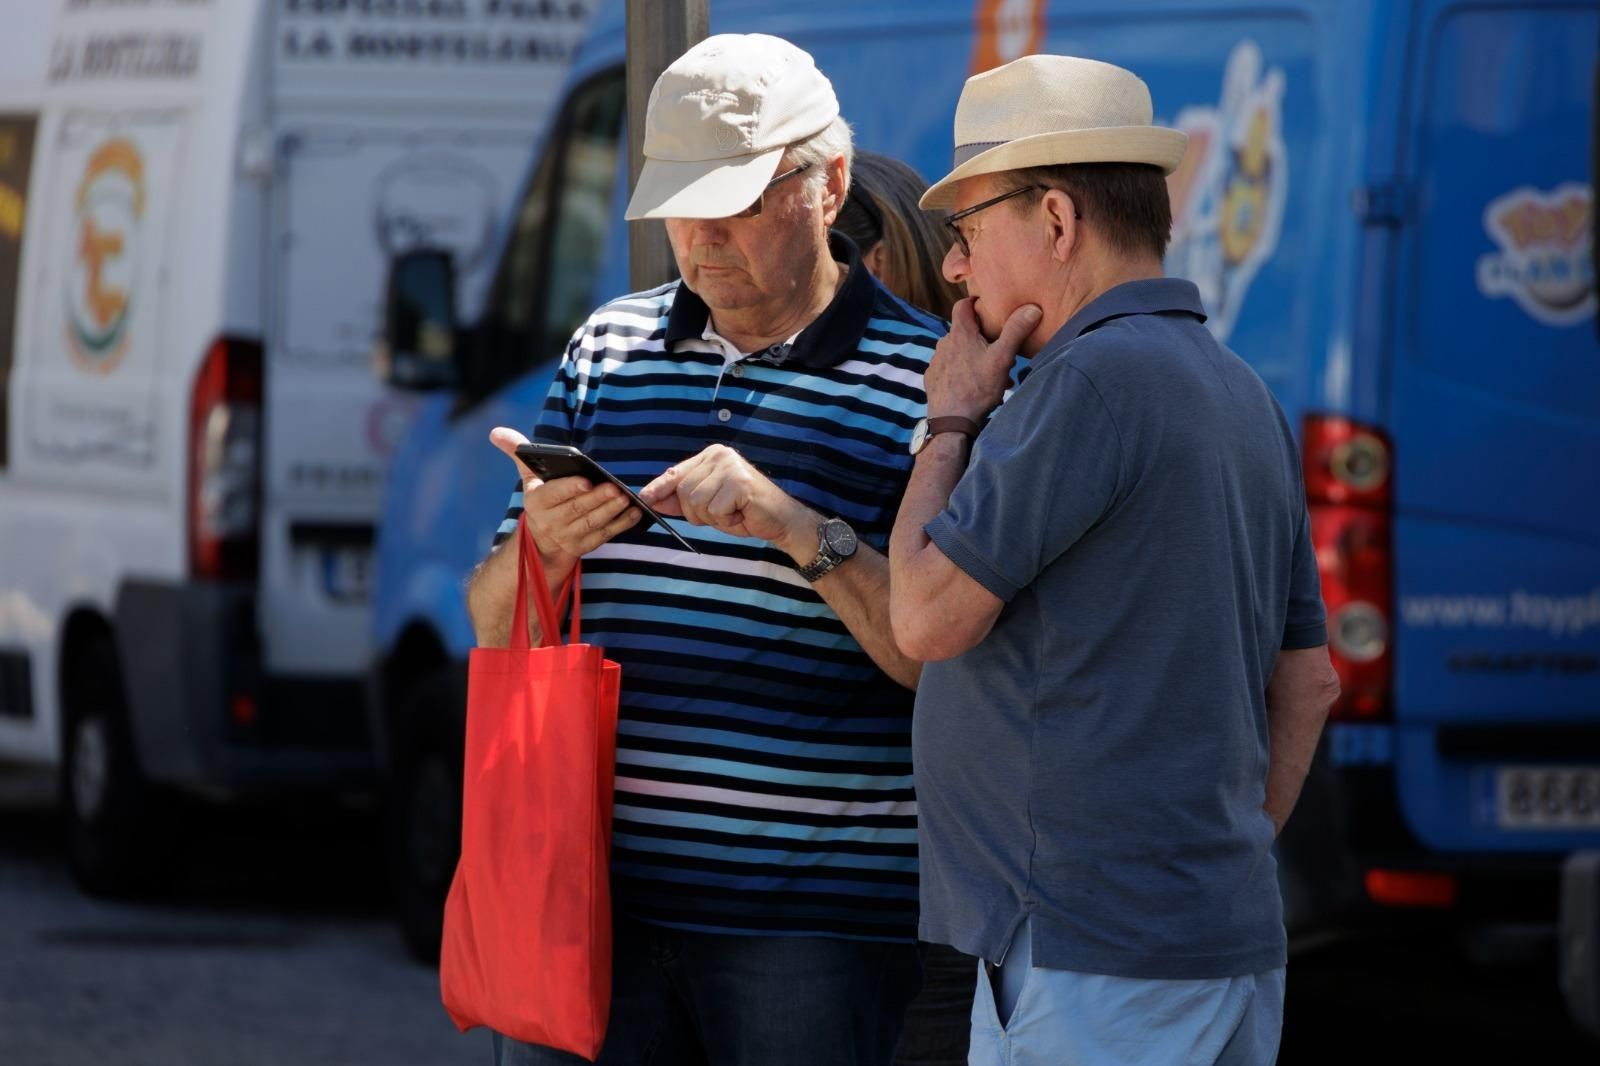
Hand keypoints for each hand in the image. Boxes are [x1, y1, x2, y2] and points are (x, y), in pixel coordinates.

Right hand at [489, 427, 641, 569]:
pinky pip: (604, 535)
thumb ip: (517, 453)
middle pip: (577, 510)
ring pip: (592, 523)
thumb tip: (496, 432)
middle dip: (598, 498)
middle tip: (616, 488)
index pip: (553, 495)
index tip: (587, 480)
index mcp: (537, 503)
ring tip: (627, 498)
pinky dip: (620, 525)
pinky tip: (634, 513)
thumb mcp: (528, 479)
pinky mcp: (584, 546)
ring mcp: (568, 537)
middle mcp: (551, 522)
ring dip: (611, 511)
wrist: (540, 543)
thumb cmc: (541, 501)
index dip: (570, 488)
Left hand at [639, 444, 816, 556]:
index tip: (644, 498)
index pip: (677, 472)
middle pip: (684, 491)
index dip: (660, 487)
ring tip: (733, 513)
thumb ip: (682, 500)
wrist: (781, 520)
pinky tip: (741, 514)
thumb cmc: (745, 512)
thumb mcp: (708, 506)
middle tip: (723, 513)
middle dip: (697, 512)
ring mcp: (730, 466)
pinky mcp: (739, 482)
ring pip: (696, 502)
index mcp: (711, 456)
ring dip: (713, 518)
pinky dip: (726, 521)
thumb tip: (652, 499)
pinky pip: (715, 510)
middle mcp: (720, 455)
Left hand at [925, 299, 1041, 421]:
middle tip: (999, 351)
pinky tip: (974, 386)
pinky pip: (950, 369)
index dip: (974, 302)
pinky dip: (962, 372)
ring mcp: (936, 361)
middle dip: (981, 338)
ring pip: (958, 352)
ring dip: (974, 358)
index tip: (986, 306)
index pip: (963, 305)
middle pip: (964, 331)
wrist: (952, 421)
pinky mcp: (932, 378)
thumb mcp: (1002, 358)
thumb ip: (1016, 331)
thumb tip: (1032, 308)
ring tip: (992, 375)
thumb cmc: (977, 388)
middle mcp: (944, 343)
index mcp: (960, 333)